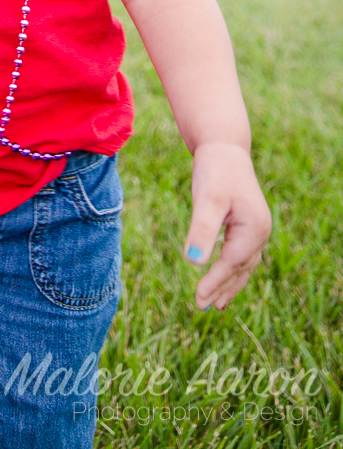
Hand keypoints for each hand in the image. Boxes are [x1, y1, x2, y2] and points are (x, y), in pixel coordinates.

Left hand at [184, 142, 271, 309]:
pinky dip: (231, 268)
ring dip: (229, 283)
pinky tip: (221, 275)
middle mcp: (259, 231)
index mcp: (254, 228)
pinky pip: (241, 253)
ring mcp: (255, 228)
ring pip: (243, 264)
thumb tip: (193, 261)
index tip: (199, 300)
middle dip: (223, 289)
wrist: (223, 146)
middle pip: (241, 268)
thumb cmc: (216, 170)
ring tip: (216, 304)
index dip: (215, 283)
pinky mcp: (246, 223)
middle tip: (203, 307)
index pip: (232, 263)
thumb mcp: (208, 199)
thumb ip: (202, 229)